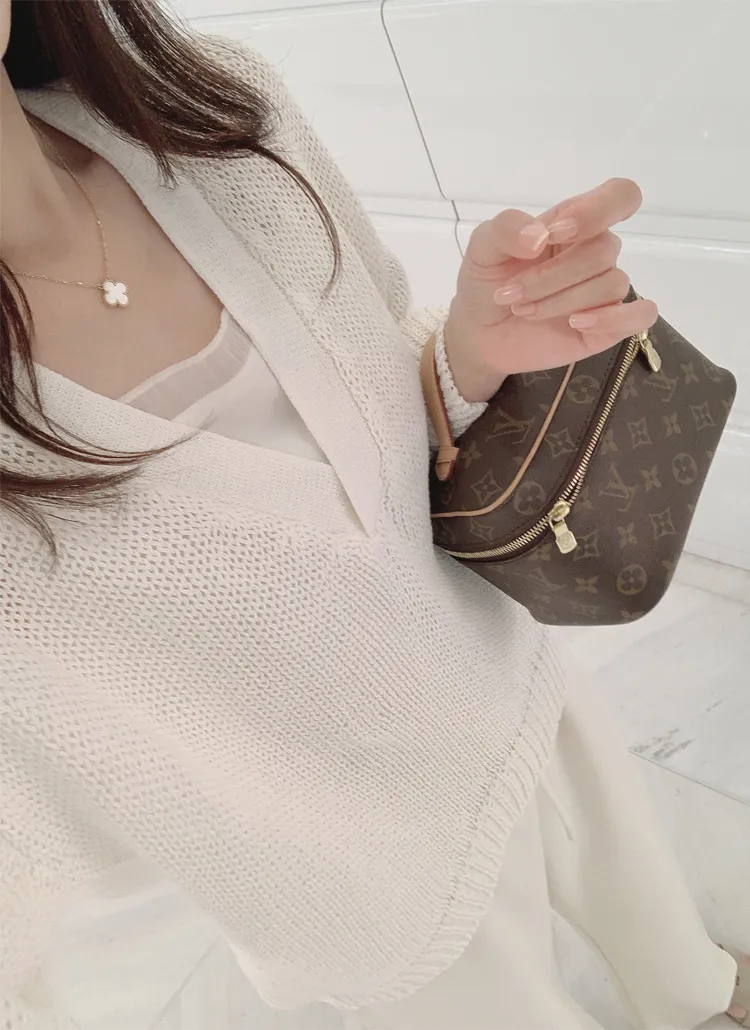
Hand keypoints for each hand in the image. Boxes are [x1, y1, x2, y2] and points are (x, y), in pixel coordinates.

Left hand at [443, 179, 658, 402]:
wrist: (480, 332)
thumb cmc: (487, 281)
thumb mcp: (482, 246)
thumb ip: (506, 228)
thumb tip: (539, 236)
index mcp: (574, 223)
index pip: (619, 196)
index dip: (597, 211)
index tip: (555, 233)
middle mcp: (596, 253)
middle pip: (603, 251)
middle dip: (551, 276)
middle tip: (510, 294)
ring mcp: (604, 291)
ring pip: (612, 285)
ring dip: (561, 300)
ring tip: (524, 310)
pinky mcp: (608, 326)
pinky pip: (639, 316)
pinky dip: (613, 319)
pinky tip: (576, 323)